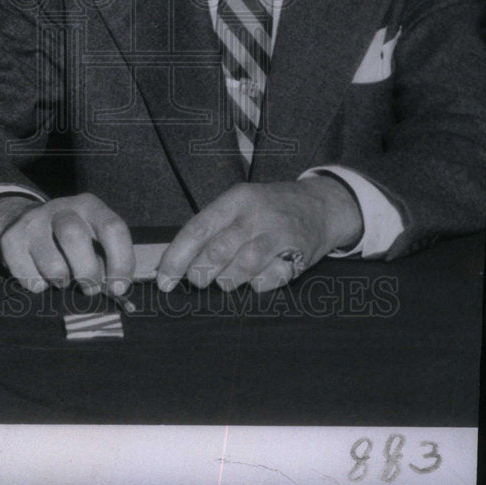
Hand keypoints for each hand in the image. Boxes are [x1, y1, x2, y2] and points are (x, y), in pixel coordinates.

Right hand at [0, 192, 133, 295]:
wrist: (25, 222)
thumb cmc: (71, 240)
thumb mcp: (93, 238)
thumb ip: (106, 259)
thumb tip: (114, 288)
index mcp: (89, 205)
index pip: (112, 228)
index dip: (120, 261)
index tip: (118, 287)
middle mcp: (61, 208)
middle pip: (75, 238)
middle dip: (87, 272)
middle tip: (90, 288)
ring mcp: (33, 221)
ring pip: (52, 265)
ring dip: (62, 281)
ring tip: (63, 278)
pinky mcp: (10, 239)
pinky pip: (28, 277)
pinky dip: (38, 285)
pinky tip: (40, 274)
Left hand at [156, 177, 362, 292]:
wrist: (321, 205)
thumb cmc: (269, 209)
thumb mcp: (239, 205)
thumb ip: (211, 229)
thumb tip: (173, 261)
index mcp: (235, 200)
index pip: (197, 230)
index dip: (176, 258)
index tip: (164, 281)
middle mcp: (256, 214)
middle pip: (217, 252)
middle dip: (200, 274)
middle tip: (198, 280)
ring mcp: (279, 234)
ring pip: (242, 268)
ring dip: (228, 281)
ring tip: (227, 279)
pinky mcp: (298, 254)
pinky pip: (269, 280)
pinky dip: (257, 285)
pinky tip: (257, 278)